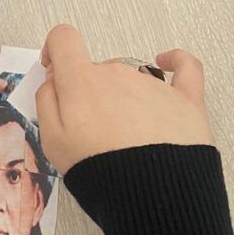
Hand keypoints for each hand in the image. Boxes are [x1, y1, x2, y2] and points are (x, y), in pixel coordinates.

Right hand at [35, 25, 213, 175]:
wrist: (154, 195)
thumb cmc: (97, 168)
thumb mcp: (52, 141)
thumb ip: (46, 101)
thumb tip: (53, 78)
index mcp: (82, 80)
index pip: (64, 39)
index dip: (55, 49)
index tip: (55, 69)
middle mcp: (118, 72)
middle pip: (98, 70)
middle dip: (91, 93)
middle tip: (93, 132)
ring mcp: (154, 83)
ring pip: (132, 78)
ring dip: (124, 97)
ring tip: (129, 139)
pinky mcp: (187, 98)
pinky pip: (185, 67)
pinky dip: (175, 61)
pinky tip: (166, 61)